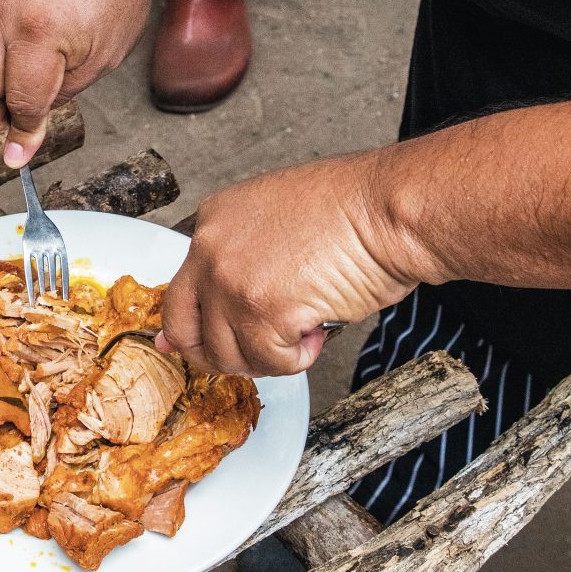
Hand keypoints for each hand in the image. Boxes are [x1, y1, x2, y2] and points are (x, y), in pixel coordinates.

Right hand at [0, 0, 152, 167]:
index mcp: (38, 31)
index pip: (20, 103)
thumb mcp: (101, 59)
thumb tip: (26, 135)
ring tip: (11, 90)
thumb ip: (59, 99)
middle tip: (14, 122)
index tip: (19, 154)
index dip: (23, 134)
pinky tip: (1, 60)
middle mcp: (1, 11)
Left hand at [155, 153, 437, 375]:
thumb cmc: (355, 210)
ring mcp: (231, 283)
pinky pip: (269, 361)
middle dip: (214, 354)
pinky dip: (297, 359)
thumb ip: (244, 253)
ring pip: (227, 354)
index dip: (199, 323)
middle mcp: (210, 250)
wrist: (389, 211)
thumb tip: (224, 305)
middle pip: (183, 329)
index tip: (207, 340)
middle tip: (250, 355)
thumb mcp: (276, 215)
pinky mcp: (261, 312)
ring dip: (267, 355)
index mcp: (212, 221)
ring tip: (303, 329)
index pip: (181, 289)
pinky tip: (318, 329)